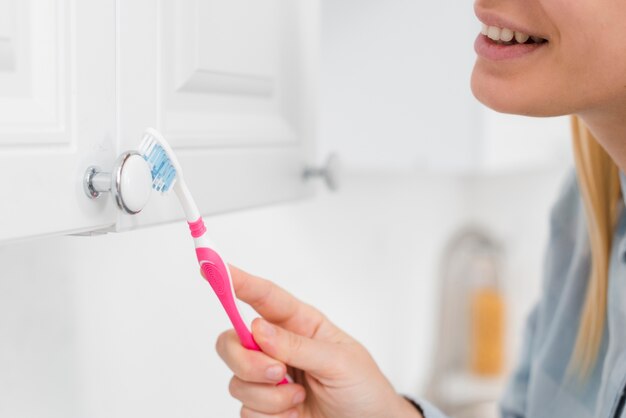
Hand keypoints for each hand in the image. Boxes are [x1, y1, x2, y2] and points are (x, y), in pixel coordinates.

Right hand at [215, 266, 422, 417]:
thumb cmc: (363, 387)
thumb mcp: (339, 362)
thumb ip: (298, 346)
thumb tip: (258, 329)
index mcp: (299, 324)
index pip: (263, 296)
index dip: (235, 280)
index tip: (211, 266)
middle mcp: (278, 347)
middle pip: (232, 341)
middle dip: (247, 361)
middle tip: (277, 372)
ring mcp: (269, 378)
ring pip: (237, 380)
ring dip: (268, 395)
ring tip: (299, 399)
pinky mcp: (266, 407)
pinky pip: (245, 409)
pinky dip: (270, 416)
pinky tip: (295, 414)